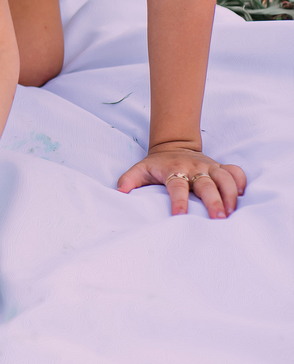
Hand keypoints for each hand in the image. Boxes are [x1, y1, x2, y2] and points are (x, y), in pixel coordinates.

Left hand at [117, 145, 245, 217]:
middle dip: (214, 201)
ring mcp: (209, 167)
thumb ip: (128, 180)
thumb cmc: (156, 164)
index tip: (179, 215)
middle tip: (219, 218)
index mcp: (174, 170)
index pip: (177, 186)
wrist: (173, 145)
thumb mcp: (139, 170)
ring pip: (225, 178)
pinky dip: (241, 182)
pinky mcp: (220, 167)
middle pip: (207, 184)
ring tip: (232, 212)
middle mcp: (194, 168)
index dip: (178, 200)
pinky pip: (236, 171)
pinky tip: (243, 196)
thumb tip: (119, 192)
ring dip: (231, 194)